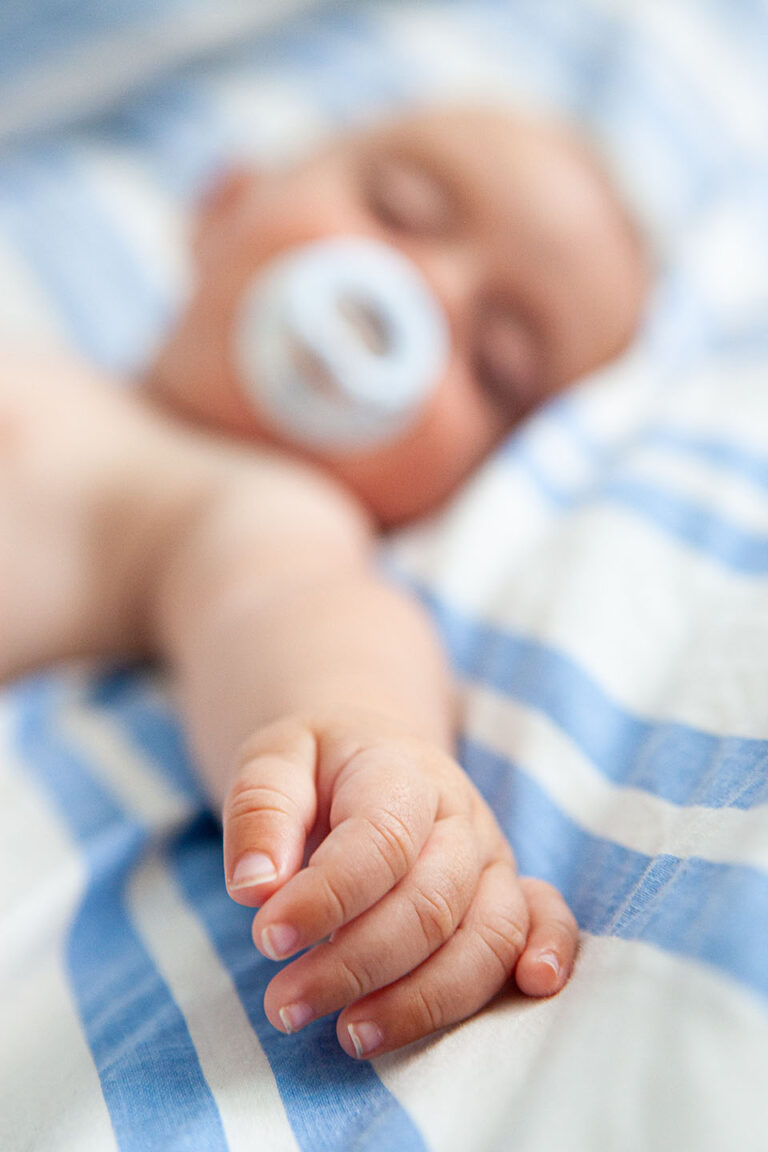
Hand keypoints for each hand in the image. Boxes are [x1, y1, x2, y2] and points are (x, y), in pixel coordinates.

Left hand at [222, 710, 577, 1057]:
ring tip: (350, 1035)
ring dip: (423, 997)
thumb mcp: (272, 757)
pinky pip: (545, 921)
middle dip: (356, 966)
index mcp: (401, 771)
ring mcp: (491, 856)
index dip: (326, 899)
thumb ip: (260, 809)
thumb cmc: (316, 765)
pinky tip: (530, 989)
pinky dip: (548, 953)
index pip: (378, 841)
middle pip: (429, 903)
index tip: (266, 938)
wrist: (367, 754)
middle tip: (283, 1006)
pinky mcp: (508, 890)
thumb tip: (255, 887)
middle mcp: (459, 816)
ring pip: (486, 933)